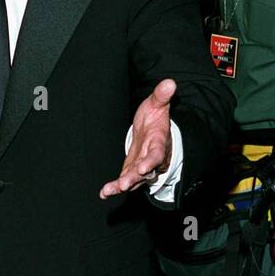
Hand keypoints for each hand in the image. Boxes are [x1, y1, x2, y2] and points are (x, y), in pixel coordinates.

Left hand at [100, 79, 176, 198]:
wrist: (153, 131)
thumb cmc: (155, 118)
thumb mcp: (158, 105)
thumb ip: (162, 96)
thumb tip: (170, 82)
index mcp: (158, 142)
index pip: (157, 153)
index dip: (151, 161)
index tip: (144, 167)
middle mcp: (150, 158)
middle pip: (144, 171)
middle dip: (135, 178)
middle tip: (124, 184)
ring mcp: (141, 166)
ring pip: (134, 179)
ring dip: (123, 185)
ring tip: (110, 191)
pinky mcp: (131, 170)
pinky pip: (124, 181)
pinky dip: (115, 188)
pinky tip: (104, 193)